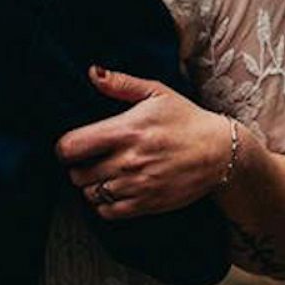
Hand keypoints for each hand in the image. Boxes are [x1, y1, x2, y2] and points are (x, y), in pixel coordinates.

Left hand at [55, 66, 230, 219]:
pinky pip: (109, 213)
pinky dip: (104, 205)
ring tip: (102, 175)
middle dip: (77, 168)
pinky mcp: (148, 204)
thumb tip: (92, 72)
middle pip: (78, 175)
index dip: (64, 148)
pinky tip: (113, 191)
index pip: (72, 147)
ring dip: (90, 186)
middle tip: (88, 161)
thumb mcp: (157, 92)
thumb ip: (121, 84)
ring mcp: (138, 185)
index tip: (71, 147)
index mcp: (126, 131)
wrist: (220, 152)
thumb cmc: (186, 119)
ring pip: (91, 195)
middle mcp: (129, 161)